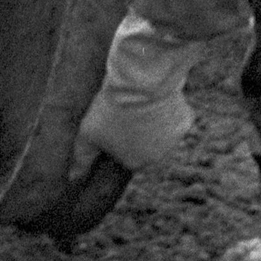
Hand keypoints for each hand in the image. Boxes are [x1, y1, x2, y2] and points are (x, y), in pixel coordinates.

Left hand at [71, 16, 204, 179]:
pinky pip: (176, 117)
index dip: (116, 136)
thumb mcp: (87, 133)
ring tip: (142, 102)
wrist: (142, 82)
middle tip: (127, 111)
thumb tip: (73, 178)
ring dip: (154, 122)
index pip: (123, 154)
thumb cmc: (111, 108)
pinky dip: (169, 109)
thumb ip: (82, 159)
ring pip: (161, 132)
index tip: (112, 120)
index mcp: (133, 163)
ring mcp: (174, 140)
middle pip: (144, 145)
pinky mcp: (186, 121)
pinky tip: (158, 98)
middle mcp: (157, 158)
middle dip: (137, 132)